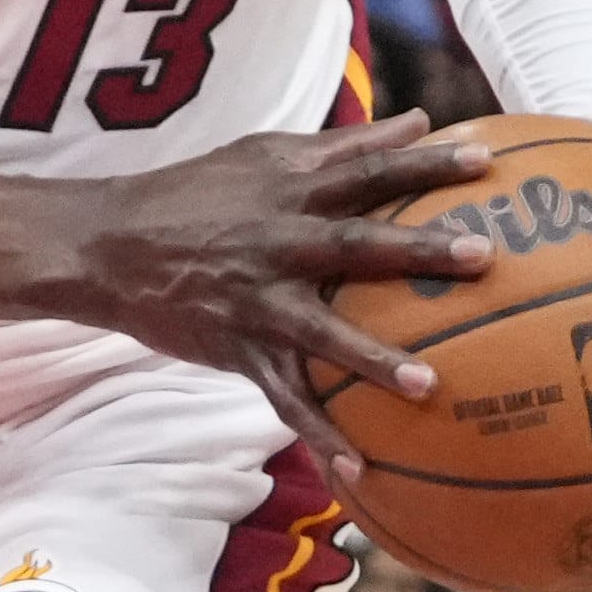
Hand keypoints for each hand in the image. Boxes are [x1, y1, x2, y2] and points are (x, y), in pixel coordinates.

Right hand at [48, 112, 498, 473]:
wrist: (107, 245)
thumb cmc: (196, 194)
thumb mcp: (264, 155)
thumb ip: (346, 145)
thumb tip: (423, 121)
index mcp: (292, 191)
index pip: (368, 172)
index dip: (425, 166)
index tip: (484, 164)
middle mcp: (278, 242)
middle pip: (357, 245)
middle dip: (418, 251)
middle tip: (481, 257)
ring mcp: (257, 300)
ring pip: (322, 333)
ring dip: (374, 359)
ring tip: (428, 385)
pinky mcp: (236, 348)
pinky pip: (282, 398)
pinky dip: (317, 433)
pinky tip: (357, 471)